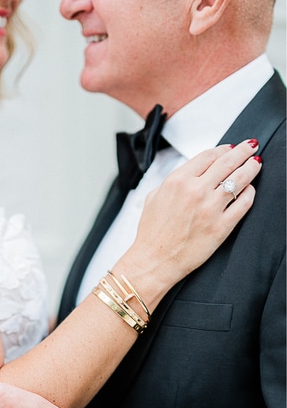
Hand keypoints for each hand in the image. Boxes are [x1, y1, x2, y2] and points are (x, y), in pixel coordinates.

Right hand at [131, 141, 259, 286]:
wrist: (154, 261)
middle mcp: (195, 191)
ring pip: (240, 179)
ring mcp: (210, 208)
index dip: (223, 149)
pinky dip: (250, 193)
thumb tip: (192, 173)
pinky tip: (249, 189)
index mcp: (177, 181)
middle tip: (251, 146)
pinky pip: (244, 203)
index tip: (231, 148)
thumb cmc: (152, 233)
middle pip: (228, 162)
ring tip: (256, 163)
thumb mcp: (154, 198)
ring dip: (251, 168)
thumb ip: (173, 181)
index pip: (208, 156)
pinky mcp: (222, 226)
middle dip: (243, 151)